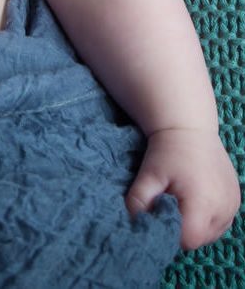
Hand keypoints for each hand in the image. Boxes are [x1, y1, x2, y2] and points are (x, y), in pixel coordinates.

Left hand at [127, 126, 241, 249]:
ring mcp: (234, 206)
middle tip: (166, 206)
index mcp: (204, 204)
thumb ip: (138, 201)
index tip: (158, 216)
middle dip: (182, 229)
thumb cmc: (167, 151)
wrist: (189, 127)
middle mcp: (224, 209)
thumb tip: (133, 222)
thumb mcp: (148, 174)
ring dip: (195, 225)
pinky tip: (194, 199)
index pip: (189, 240)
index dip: (170, 233)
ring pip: (212, 233)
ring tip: (180, 201)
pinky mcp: (236, 200)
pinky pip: (221, 222)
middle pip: (201, 239)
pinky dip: (207, 218)